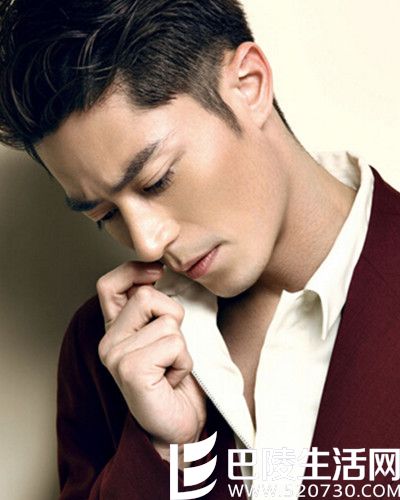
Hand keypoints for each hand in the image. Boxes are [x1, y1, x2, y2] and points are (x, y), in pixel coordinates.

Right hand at [96, 261, 206, 448]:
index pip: (109, 284)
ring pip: (168, 322)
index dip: (133, 271)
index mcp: (115, 329)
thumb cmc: (175, 380)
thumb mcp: (165, 336)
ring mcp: (115, 356)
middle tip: (171, 348)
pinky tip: (172, 380)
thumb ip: (155, 309)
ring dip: (182, 346)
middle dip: (173, 316)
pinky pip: (174, 344)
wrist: (179, 425)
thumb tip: (162, 272)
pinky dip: (184, 361)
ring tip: (171, 368)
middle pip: (147, 296)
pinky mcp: (131, 370)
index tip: (158, 273)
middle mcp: (108, 341)